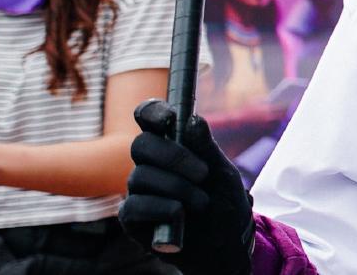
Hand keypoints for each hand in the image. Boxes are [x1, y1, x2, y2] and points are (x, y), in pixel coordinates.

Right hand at [119, 99, 253, 274]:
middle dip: (173, 156)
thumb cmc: (223, 203)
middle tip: (203, 173)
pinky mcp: (132, 217)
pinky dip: (163, 209)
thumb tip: (193, 119)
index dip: (152, 112)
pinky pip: (135, 205)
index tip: (168, 117)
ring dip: (178, 189)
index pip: (149, 119)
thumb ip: (206, 148)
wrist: (225, 244)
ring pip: (141, 176)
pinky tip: (181, 216)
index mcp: (171, 146)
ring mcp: (138, 190)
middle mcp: (150, 165)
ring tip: (202, 203)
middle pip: (141, 145)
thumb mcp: (223, 173)